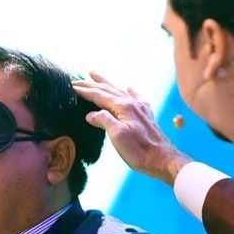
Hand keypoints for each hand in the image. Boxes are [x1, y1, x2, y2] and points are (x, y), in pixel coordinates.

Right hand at [73, 71, 192, 185]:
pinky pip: (136, 97)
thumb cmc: (139, 151)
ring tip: (95, 74)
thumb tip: (91, 114)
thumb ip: (104, 120)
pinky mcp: (147, 114)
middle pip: (107, 89)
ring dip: (106, 82)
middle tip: (77, 80)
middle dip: (91, 84)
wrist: (163, 159)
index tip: (70, 86)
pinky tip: (129, 87)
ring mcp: (140, 107)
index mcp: (123, 107)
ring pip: (119, 90)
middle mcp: (132, 103)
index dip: (84, 91)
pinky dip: (130, 91)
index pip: (99, 95)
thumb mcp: (117, 136)